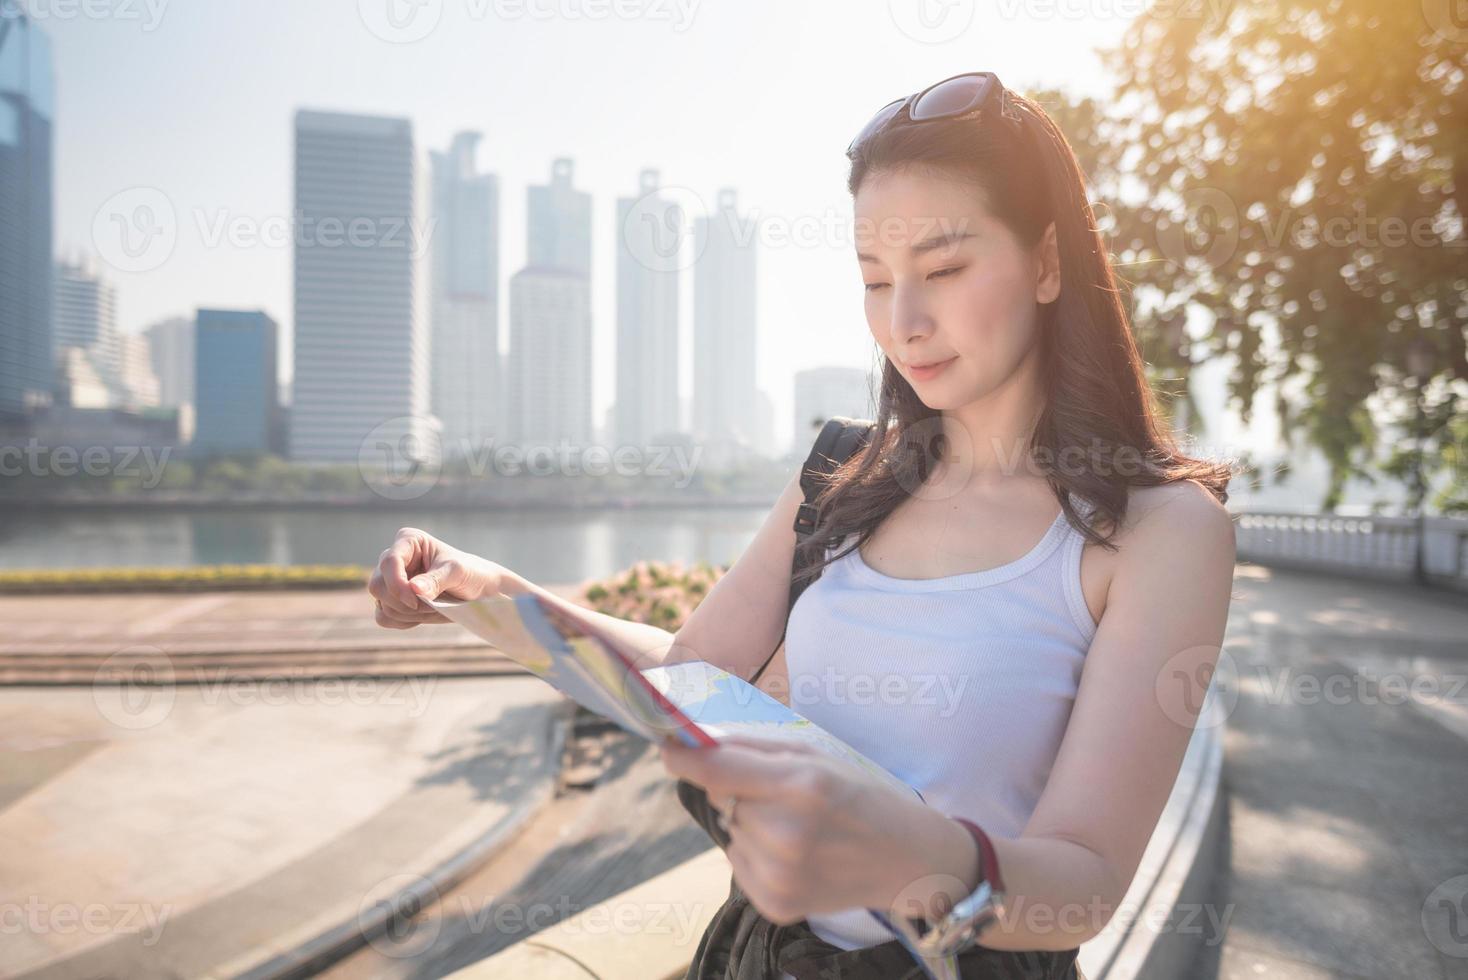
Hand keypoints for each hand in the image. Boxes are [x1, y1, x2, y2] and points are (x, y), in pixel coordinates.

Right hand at [367, 526, 523, 628]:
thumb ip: (436, 580)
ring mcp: (390, 580)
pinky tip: (422, 615)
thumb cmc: (470, 572)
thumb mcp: (457, 573)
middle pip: (377, 586)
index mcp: (408, 541)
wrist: (478, 589)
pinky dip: (402, 622)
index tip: (416, 601)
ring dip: (408, 614)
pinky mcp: (391, 600)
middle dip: (404, 602)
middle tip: (432, 605)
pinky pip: (383, 618)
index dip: (397, 585)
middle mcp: (394, 558)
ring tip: (433, 608)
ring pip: (381, 604)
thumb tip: (414, 588)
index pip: (388, 562)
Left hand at [658, 735, 942, 924]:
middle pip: (723, 800)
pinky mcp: (774, 906)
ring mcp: (779, 876)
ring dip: (748, 825)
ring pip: (729, 833)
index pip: (717, 770)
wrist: (906, 861)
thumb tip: (698, 745)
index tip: (668, 748)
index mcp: (801, 786)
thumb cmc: (860, 797)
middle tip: (781, 796)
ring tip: (795, 828)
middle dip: (739, 793)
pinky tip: (795, 854)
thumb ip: (758, 750)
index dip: (685, 758)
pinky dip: (756, 855)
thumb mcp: (819, 756)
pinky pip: (739, 865)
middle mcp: (786, 834)